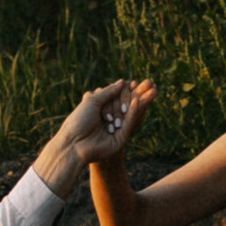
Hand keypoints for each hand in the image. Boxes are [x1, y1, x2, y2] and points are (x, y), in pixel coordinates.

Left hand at [41, 77, 154, 191]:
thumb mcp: (92, 101)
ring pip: (130, 114)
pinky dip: (133, 112)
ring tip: (152, 91)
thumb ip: (108, 92)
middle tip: (150, 84)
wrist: (73, 143)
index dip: (126, 90)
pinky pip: (129, 124)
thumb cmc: (78, 121)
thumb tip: (122, 82)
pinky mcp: (120, 139)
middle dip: (138, 95)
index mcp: (100, 110)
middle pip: (125, 105)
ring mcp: (116, 130)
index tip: (135, 82)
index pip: (116, 97)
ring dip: (141, 102)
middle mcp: (109, 120)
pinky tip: (138, 101)